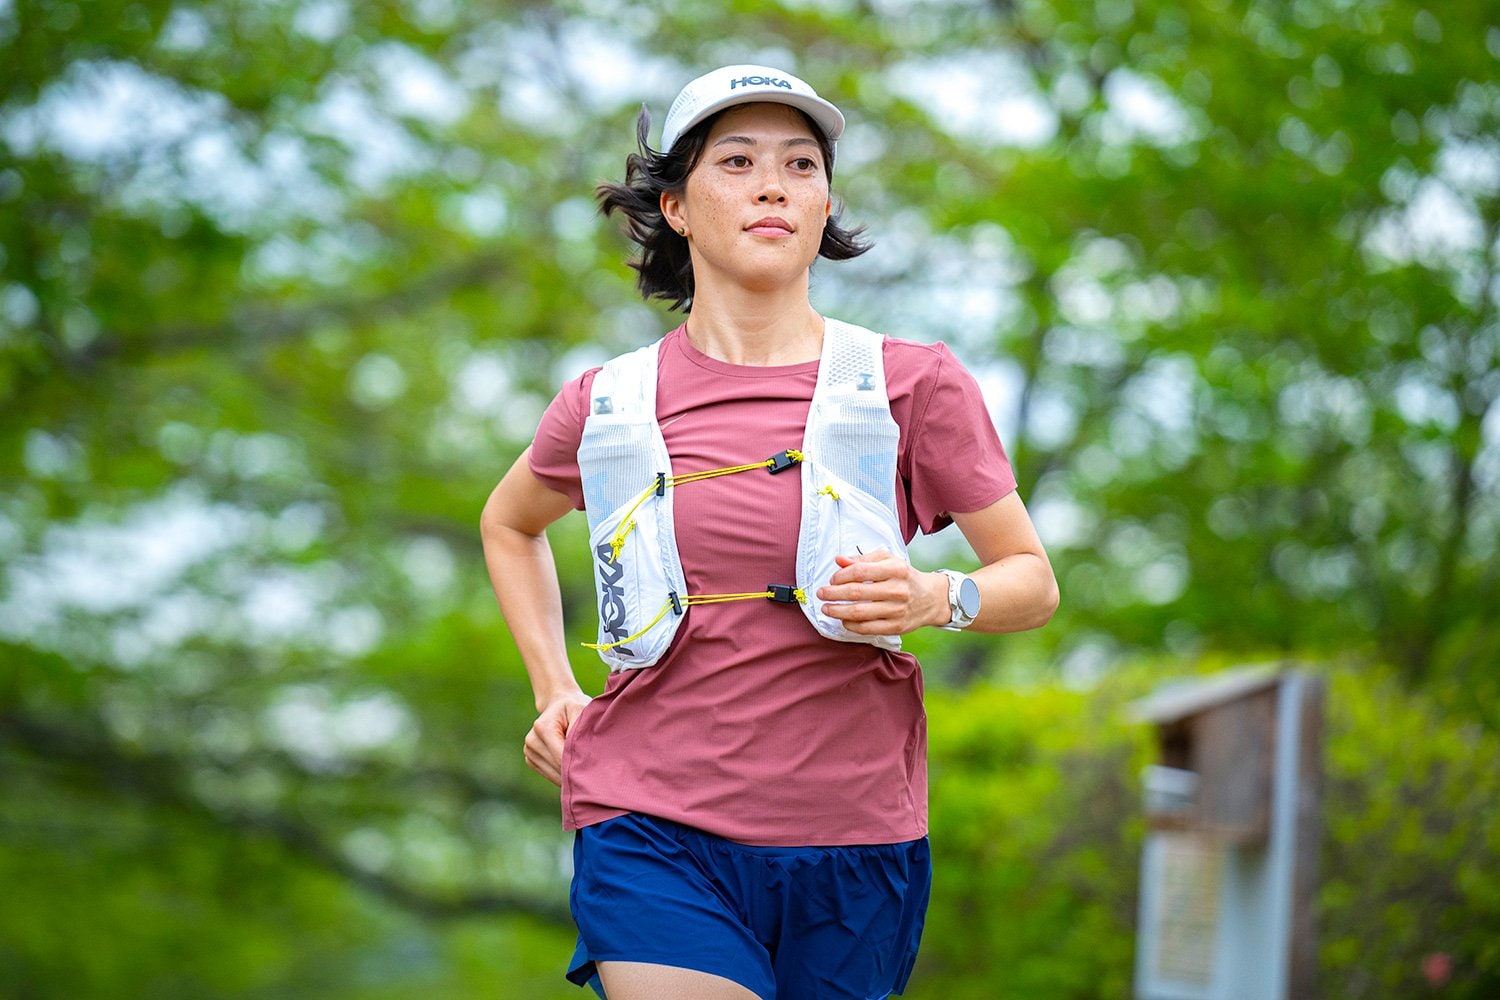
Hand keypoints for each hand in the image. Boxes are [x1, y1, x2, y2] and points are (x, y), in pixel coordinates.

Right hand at [524, 691, 592, 786]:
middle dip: (576, 771)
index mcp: (543, 728)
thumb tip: (582, 754)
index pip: (562, 756)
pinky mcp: (531, 760)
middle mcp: (532, 741)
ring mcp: (529, 752)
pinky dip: (564, 775)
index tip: (596, 769)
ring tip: (585, 766)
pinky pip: (551, 776)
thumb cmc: (573, 707)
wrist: (557, 705)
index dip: (579, 764)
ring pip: (555, 775)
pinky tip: (573, 766)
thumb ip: (581, 729)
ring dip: (571, 775)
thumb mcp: (581, 710)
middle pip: (558, 768)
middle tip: (595, 771)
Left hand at [815, 550, 947, 635]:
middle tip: (821, 594)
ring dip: (838, 611)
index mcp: (896, 569)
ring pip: (860, 613)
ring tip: (826, 608)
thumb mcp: (888, 560)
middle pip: (857, 592)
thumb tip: (839, 560)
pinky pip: (868, 628)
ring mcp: (898, 610)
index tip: (832, 579)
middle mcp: (898, 590)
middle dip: (833, 594)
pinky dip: (851, 625)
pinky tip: (843, 620)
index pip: (860, 571)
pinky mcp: (897, 627)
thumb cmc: (905, 576)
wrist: (931, 598)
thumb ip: (863, 559)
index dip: (841, 576)